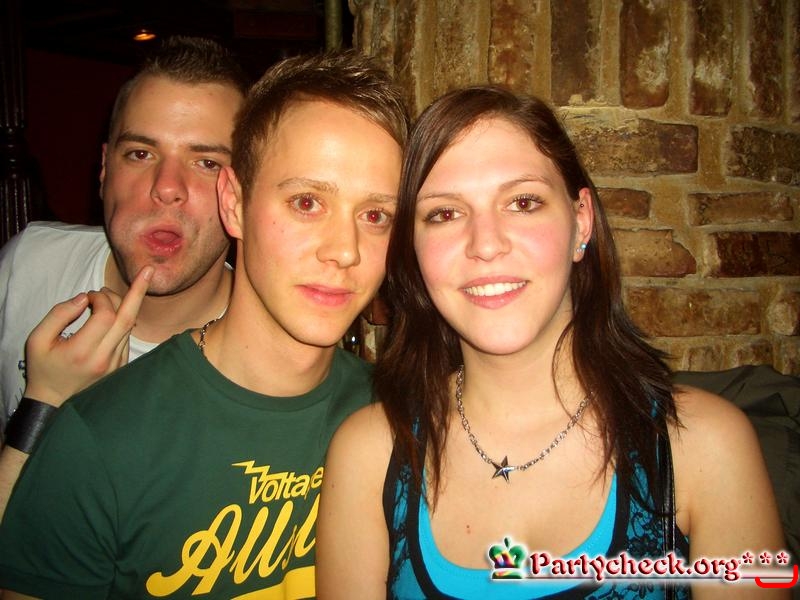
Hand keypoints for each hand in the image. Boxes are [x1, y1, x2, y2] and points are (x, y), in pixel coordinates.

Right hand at [22, 266, 153, 405]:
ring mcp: (116, 364)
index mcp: (82, 352)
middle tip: (141, 273)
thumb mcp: (37, 340)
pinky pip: (127, 337)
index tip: (88, 295)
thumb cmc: (43, 367)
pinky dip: (122, 321)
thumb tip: (83, 298)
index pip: (105, 315)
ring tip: (106, 297)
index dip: (100, 298)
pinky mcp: (121, 366)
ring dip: (124, 306)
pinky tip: (111, 314)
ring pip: (129, 327)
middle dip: (138, 291)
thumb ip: (58, 314)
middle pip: (128, 318)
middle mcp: (104, 359)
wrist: (54, 401)